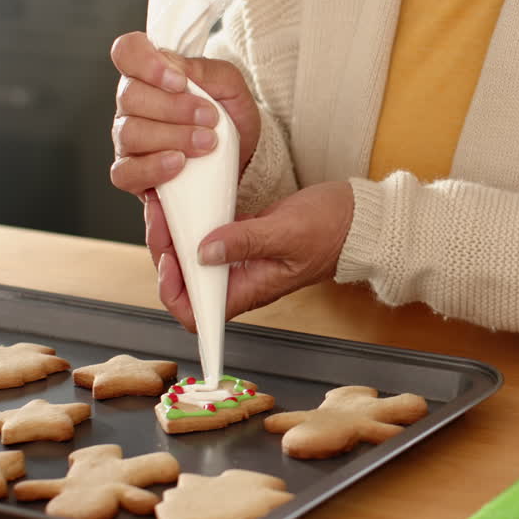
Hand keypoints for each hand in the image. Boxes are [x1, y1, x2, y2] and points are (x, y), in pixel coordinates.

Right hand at [108, 31, 260, 196]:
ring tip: (207, 143)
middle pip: (130, 96)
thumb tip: (175, 64)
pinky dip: (152, 168)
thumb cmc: (230, 117)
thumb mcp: (231, 86)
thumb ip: (205, 70)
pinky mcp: (132, 174)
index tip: (180, 81)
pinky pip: (125, 173)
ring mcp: (128, 140)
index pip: (127, 52)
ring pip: (130, 134)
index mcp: (150, 75)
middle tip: (210, 118)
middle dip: (174, 108)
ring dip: (173, 137)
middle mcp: (132, 105)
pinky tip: (179, 164)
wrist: (246, 157)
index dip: (146, 62)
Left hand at [146, 181, 355, 330]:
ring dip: (175, 237)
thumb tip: (204, 251)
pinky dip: (191, 223)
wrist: (357, 219)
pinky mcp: (242, 241)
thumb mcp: (287, 232)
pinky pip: (206, 239)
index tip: (169, 261)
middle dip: (166, 254)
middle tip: (161, 220)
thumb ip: (246, 242)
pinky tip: (185, 204)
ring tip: (166, 208)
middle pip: (186, 283)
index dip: (175, 294)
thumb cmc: (331, 231)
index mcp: (250, 290)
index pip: (198, 315)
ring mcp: (240, 260)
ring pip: (192, 259)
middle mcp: (240, 280)